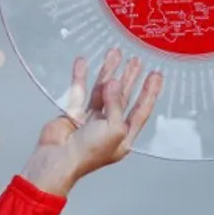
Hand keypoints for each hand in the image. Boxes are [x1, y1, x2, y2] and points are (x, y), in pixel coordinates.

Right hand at [22, 48, 162, 196]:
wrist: (57, 159)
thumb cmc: (88, 153)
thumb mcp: (114, 129)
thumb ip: (117, 104)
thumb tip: (113, 83)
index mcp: (124, 136)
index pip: (141, 110)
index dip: (149, 93)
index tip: (156, 76)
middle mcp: (109, 127)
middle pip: (123, 98)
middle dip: (131, 79)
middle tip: (137, 62)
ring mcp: (91, 120)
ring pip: (102, 91)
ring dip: (108, 73)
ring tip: (115, 54)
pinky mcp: (73, 114)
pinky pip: (79, 91)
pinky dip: (80, 77)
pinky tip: (83, 62)